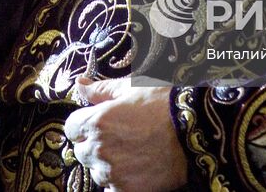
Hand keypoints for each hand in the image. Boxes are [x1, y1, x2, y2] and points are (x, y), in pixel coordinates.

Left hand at [63, 77, 185, 191]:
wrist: (195, 131)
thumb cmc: (164, 104)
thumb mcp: (132, 87)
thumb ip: (101, 89)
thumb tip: (78, 85)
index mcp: (96, 121)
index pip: (71, 128)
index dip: (84, 123)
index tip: (99, 122)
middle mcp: (99, 149)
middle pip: (82, 151)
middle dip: (95, 143)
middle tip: (120, 136)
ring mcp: (112, 173)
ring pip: (96, 171)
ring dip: (107, 163)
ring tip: (131, 152)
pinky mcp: (127, 190)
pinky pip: (112, 188)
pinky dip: (120, 181)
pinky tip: (136, 168)